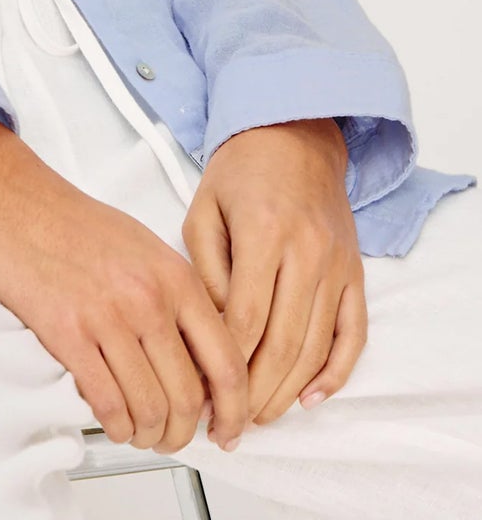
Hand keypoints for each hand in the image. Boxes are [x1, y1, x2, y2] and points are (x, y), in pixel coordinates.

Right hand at [0, 79, 250, 453]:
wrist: (7, 198)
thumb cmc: (68, 221)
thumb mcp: (143, 248)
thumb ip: (177, 297)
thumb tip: (199, 356)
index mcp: (176, 278)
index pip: (227, 363)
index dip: (234, 411)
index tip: (228, 430)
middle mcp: (149, 299)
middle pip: (189, 395)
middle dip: (185, 432)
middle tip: (177, 439)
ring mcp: (108, 317)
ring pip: (150, 405)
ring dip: (150, 434)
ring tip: (143, 436)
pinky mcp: (65, 331)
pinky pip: (106, 400)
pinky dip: (116, 425)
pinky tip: (114, 424)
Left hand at [183, 118, 363, 430]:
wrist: (295, 138)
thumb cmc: (240, 173)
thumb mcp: (203, 210)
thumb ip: (203, 269)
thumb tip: (203, 329)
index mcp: (264, 235)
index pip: (245, 316)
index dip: (223, 359)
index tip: (201, 385)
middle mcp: (308, 254)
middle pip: (284, 341)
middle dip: (255, 388)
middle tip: (229, 418)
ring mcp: (338, 267)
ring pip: (317, 345)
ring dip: (289, 389)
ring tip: (260, 414)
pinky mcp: (356, 275)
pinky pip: (353, 334)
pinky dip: (336, 371)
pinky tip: (313, 396)